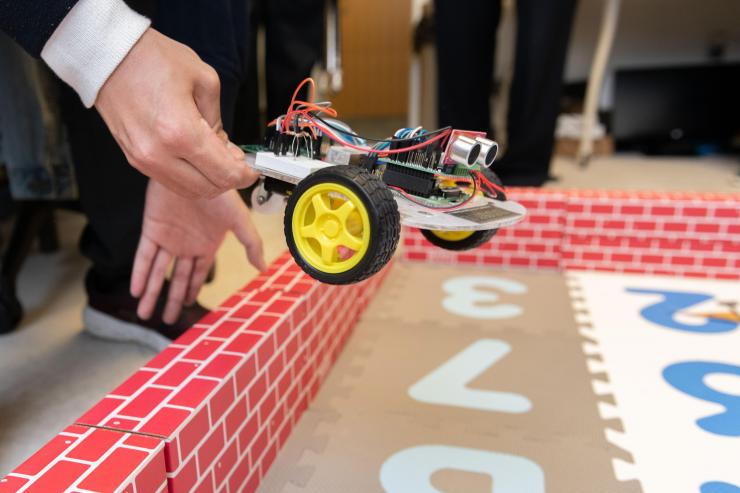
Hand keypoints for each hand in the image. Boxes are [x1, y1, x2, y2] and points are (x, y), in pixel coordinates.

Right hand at [95, 28, 255, 197]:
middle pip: (209, 188)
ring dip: (209, 181)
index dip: (246, 175)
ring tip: (218, 160)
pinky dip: (189, 177)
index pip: (225, 173)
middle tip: (238, 163)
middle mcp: (159, 153)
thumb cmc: (151, 59)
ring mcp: (144, 159)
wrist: (108, 55)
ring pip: (189, 190)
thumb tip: (227, 149)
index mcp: (181, 132)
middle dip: (230, 180)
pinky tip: (197, 159)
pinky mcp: (134, 158)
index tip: (252, 169)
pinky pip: (170, 180)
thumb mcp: (204, 81)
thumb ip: (218, 120)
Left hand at [131, 180, 266, 323]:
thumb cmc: (220, 193)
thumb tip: (263, 267)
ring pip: (158, 271)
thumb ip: (251, 244)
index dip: (192, 290)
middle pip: (177, 278)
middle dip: (172, 300)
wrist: (196, 169)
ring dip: (151, 292)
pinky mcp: (152, 229)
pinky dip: (139, 274)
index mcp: (206, 245)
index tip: (188, 307)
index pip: (198, 274)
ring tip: (144, 312)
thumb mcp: (239, 221)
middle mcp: (186, 245)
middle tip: (166, 321)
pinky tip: (136, 291)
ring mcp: (168, 238)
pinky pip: (144, 256)